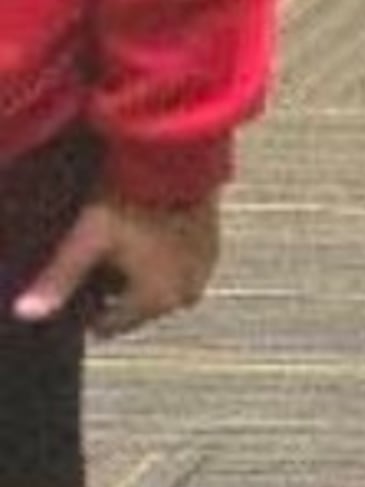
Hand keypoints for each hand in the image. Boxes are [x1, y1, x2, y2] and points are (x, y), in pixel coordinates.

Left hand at [13, 187, 218, 333]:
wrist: (179, 161)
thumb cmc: (132, 200)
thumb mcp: (86, 241)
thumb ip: (58, 280)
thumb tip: (28, 313)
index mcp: (154, 301)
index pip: (110, 325)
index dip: (87, 307)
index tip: (78, 281)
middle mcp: (184, 295)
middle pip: (136, 307)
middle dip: (116, 289)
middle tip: (99, 256)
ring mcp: (202, 271)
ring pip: (159, 286)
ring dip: (142, 273)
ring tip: (124, 240)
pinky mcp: (213, 248)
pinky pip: (180, 265)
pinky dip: (163, 256)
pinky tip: (148, 229)